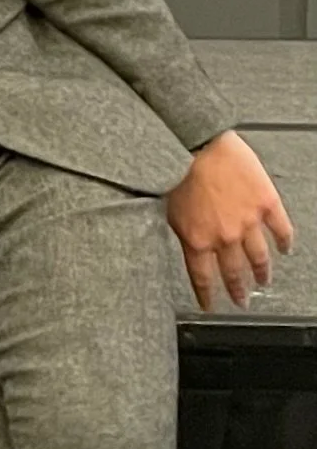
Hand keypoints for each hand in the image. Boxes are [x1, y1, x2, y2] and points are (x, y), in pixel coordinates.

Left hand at [167, 130, 294, 310]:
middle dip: (238, 290)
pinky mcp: (266, 203)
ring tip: (264, 281)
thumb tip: (179, 239)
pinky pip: (281, 229)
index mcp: (196, 239)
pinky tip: (285, 249)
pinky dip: (285, 242)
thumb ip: (177, 228)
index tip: (211, 306)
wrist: (196, 142)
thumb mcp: (164, 207)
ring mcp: (248, 222)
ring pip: (259, 256)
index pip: (202, 277)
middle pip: (234, 272)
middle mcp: (224, 237)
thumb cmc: (173, 167)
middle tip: (242, 301)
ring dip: (262, 272)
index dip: (207, 295)